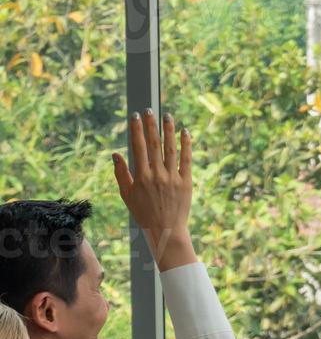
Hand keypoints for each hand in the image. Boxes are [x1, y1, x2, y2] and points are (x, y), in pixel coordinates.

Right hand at [112, 110, 196, 271]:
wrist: (166, 230)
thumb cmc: (143, 213)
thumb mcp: (127, 194)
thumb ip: (121, 173)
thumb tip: (115, 154)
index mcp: (141, 176)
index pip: (138, 147)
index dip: (136, 130)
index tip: (135, 116)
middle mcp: (157, 175)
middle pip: (154, 144)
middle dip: (151, 125)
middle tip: (149, 109)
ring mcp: (173, 177)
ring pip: (171, 149)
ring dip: (169, 130)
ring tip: (167, 115)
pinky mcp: (186, 182)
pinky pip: (187, 159)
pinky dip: (186, 145)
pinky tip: (185, 132)